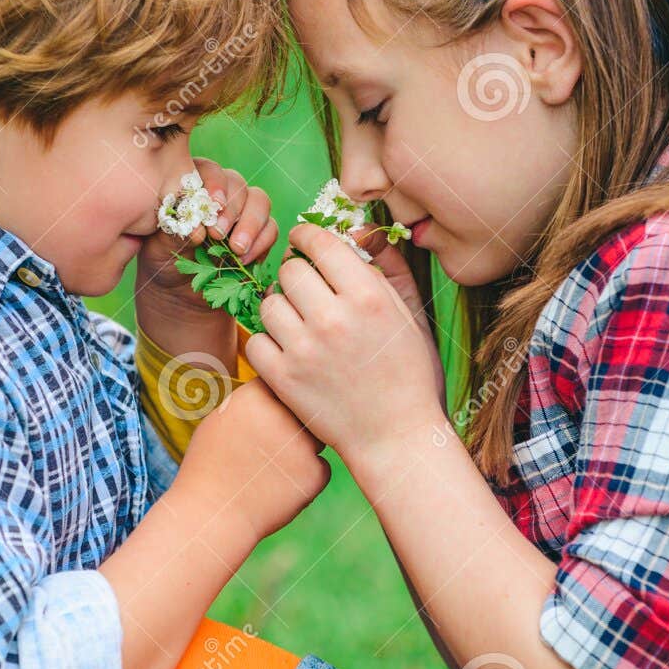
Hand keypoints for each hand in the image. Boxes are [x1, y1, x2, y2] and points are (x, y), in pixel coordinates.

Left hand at [136, 159, 278, 309]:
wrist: (178, 286)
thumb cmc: (164, 257)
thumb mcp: (159, 245)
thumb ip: (175, 232)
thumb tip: (198, 230)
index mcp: (194, 183)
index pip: (210, 170)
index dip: (215, 184)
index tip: (214, 205)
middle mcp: (222, 191)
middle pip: (238, 184)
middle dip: (232, 210)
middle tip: (219, 235)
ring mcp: (244, 210)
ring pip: (260, 202)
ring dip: (251, 224)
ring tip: (236, 249)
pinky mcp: (259, 232)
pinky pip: (271, 228)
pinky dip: (261, 243)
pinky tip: (243, 260)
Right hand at [170, 380, 328, 543]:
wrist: (212, 513)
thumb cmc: (209, 466)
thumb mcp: (220, 419)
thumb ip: (250, 401)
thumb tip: (274, 388)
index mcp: (257, 395)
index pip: (284, 383)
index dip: (279, 400)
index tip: (267, 417)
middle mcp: (283, 414)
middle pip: (304, 408)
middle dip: (293, 425)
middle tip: (271, 448)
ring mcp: (303, 443)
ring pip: (316, 438)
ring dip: (302, 449)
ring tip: (271, 469)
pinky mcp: (315, 472)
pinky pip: (319, 468)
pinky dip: (305, 478)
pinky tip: (279, 489)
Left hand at [246, 223, 447, 468]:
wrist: (396, 439)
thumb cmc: (410, 374)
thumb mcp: (411, 315)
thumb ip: (388, 267)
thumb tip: (359, 229)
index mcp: (367, 297)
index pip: (320, 244)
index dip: (306, 236)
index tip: (302, 240)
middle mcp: (333, 318)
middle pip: (290, 270)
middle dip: (295, 273)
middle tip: (304, 287)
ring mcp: (304, 350)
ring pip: (268, 302)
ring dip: (280, 306)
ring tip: (296, 320)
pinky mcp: (284, 379)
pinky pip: (257, 340)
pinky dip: (269, 341)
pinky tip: (287, 347)